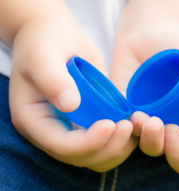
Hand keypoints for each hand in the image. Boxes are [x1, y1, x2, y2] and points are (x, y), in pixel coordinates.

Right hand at [9, 14, 136, 171]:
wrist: (53, 34)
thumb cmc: (44, 42)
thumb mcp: (43, 57)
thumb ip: (53, 81)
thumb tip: (71, 105)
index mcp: (33, 119)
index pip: (60, 145)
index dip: (87, 142)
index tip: (110, 125)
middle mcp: (52, 128)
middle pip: (81, 156)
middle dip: (106, 147)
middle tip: (127, 126)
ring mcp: (70, 124)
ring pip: (96, 153)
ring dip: (117, 146)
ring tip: (133, 124)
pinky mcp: (87, 117)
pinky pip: (105, 137)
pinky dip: (120, 135)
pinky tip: (133, 120)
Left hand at [111, 17, 178, 174]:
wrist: (150, 34)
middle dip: (178, 154)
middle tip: (170, 129)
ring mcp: (157, 123)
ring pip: (155, 150)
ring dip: (150, 140)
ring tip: (143, 116)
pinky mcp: (132, 116)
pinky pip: (128, 135)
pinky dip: (127, 131)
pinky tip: (127, 113)